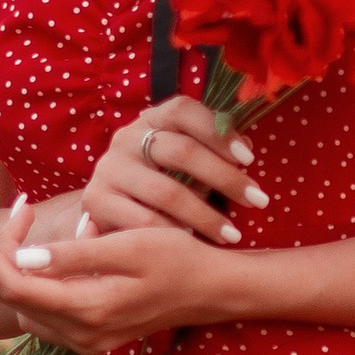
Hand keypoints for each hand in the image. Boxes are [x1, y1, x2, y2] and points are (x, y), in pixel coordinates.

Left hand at [0, 210, 235, 354]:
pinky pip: (50, 312)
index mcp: (85, 310)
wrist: (214, 290)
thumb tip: (20, 258)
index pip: (12, 284)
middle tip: (27, 208)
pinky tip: (79, 249)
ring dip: (29, 267)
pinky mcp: (94, 338)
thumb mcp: (128, 246)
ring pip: (28, 305)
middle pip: (14, 296)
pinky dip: (50, 281)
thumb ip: (73, 255)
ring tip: (66, 227)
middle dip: (7, 252)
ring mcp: (86, 341)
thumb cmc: (177, 258)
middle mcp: (80, 335)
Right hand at [77, 96, 265, 247]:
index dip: (218, 132)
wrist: (109, 207)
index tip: (250, 159)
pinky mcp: (96, 200)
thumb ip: (214, 150)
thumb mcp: (187, 160)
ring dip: (205, 216)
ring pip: (166, 192)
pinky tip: (193, 244)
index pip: (184, 110)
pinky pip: (143, 221)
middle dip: (225, 178)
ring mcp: (109, 168)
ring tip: (232, 234)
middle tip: (258, 201)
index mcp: (151, 119)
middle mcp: (126, 138)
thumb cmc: (162, 179)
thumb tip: (247, 149)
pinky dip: (172, 234)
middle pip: (181, 151)